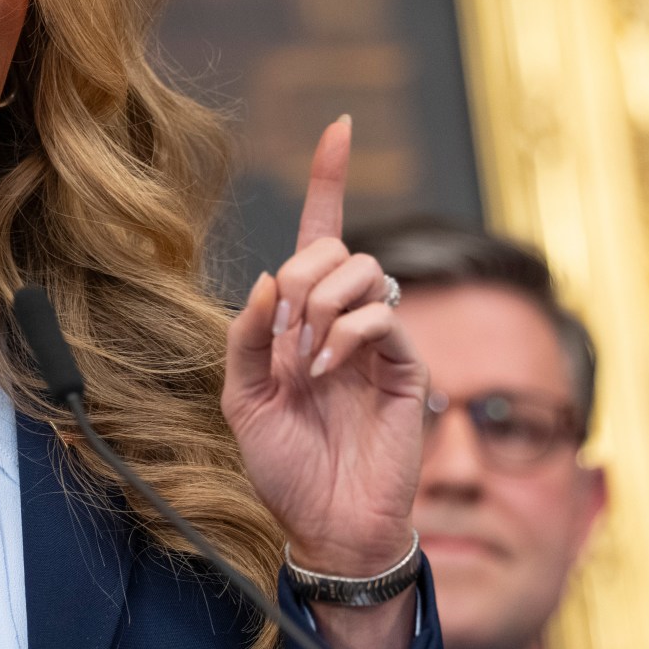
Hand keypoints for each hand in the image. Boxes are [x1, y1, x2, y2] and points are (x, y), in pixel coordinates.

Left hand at [220, 117, 427, 575]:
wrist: (324, 523)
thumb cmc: (283, 465)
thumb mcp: (240, 398)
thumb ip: (245, 334)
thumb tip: (270, 277)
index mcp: (303, 318)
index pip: (322, 232)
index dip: (331, 178)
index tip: (339, 126)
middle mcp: (344, 319)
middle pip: (334, 249)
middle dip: (299, 282)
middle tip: (283, 342)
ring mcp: (379, 341)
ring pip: (361, 272)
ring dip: (319, 309)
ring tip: (304, 365)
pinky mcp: (408, 368)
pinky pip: (382, 317)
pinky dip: (345, 337)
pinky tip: (325, 374)